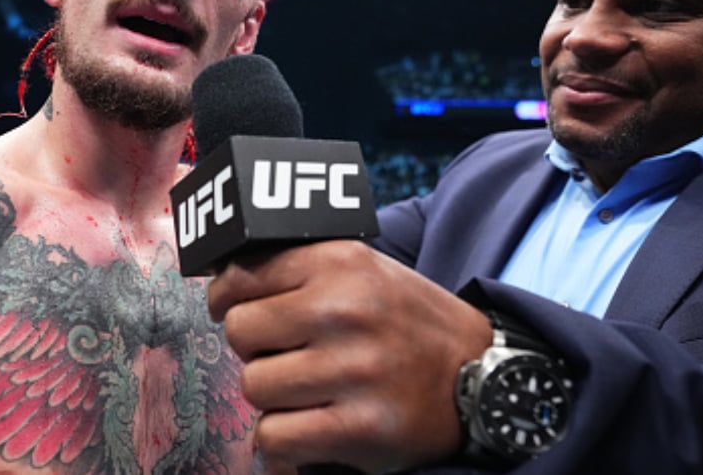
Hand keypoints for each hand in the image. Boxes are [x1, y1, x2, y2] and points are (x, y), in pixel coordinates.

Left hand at [208, 241, 491, 472]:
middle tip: (288, 353)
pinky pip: (274, 437)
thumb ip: (299, 267)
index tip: (232, 308)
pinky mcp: (359, 427)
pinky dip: (283, 440)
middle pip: (242, 332)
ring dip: (273, 396)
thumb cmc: (407, 322)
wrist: (482, 375)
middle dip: (257, 348)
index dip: (229, 297)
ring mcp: (352, 370)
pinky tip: (310, 427)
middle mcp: (343, 311)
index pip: (243, 276)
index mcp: (340, 263)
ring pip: (254, 386)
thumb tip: (220, 277)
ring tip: (309, 390)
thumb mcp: (363, 270)